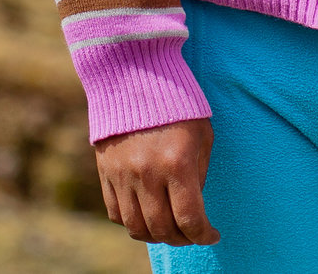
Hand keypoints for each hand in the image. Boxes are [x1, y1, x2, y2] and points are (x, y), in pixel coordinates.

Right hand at [93, 117, 219, 245]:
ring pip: (137, 228)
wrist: (133, 77)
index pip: (189, 219)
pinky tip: (147, 215)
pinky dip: (133, 223)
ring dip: (157, 236)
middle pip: (163, 229)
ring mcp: (122, 175)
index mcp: (176, 163)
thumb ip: (199, 175)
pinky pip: (116, 214)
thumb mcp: (201, 135)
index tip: (212, 235)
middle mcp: (147, 173)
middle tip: (192, 234)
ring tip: (170, 229)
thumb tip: (193, 208)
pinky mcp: (105, 173)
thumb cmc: (177, 105)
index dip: (203, 235)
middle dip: (183, 239)